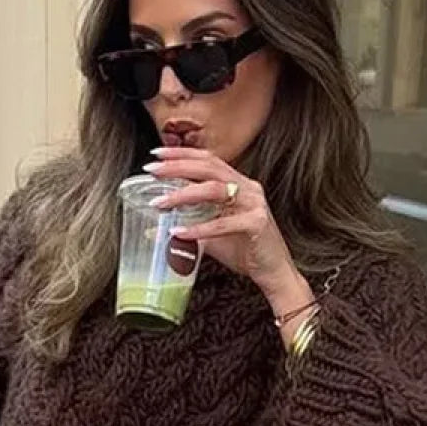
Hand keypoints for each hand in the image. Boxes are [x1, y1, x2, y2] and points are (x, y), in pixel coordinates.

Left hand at [145, 148, 297, 302]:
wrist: (274, 271)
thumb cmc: (246, 250)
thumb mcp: (212, 236)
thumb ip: (188, 228)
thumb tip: (156, 231)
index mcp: (238, 184)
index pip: (209, 160)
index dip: (183, 154)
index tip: (157, 155)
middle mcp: (247, 188)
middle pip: (209, 167)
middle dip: (178, 166)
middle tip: (152, 171)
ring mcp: (253, 204)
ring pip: (214, 190)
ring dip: (183, 195)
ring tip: (160, 203)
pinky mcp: (256, 224)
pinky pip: (222, 224)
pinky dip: (198, 229)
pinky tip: (179, 233)